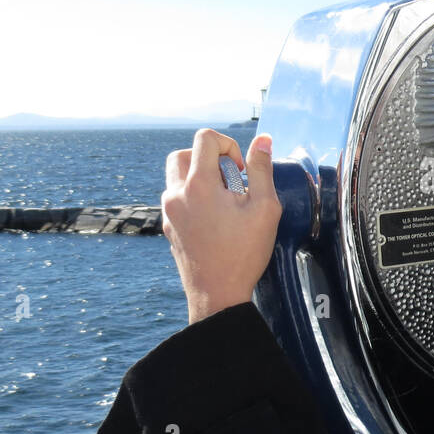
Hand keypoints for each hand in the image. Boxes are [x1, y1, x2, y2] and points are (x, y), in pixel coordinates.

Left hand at [161, 128, 281, 323]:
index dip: (229, 145)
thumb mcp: (265, 208)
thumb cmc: (244, 253)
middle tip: (230, 181)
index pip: (205, 138)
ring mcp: (169, 212)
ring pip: (176, 176)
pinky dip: (193, 197)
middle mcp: (176, 194)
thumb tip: (263, 140)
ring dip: (199, 177)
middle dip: (208, 158)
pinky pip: (176, 198)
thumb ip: (262, 169)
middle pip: (182, 153)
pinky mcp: (168, 227)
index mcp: (198, 185)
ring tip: (224, 201)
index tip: (242, 170)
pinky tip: (215, 219)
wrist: (217, 295)